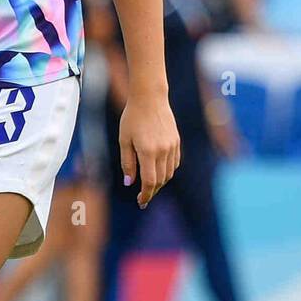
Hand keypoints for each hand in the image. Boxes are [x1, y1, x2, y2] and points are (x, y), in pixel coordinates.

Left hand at [119, 91, 180, 208]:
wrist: (150, 98)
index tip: (140, 202)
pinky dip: (167, 172)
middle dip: (151, 192)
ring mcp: (172, 146)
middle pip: (160, 180)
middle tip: (143, 198)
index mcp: (148, 151)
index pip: (149, 181)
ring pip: (169, 173)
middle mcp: (163, 151)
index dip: (145, 195)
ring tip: (149, 187)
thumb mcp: (124, 140)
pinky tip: (159, 173)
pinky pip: (174, 163)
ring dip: (160, 183)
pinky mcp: (176, 141)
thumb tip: (129, 183)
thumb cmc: (132, 118)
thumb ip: (127, 163)